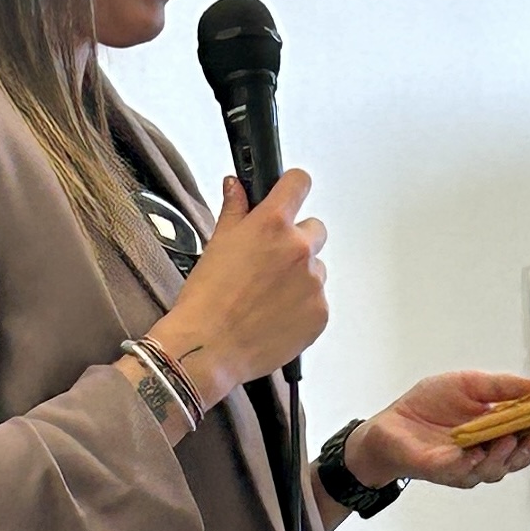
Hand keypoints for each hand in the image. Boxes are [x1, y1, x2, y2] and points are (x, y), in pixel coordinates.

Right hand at [149, 171, 326, 404]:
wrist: (212, 347)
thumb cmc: (209, 299)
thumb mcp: (218, 244)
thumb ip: (235, 210)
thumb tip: (237, 187)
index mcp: (272, 225)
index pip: (298, 183)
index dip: (292, 186)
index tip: (290, 193)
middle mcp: (299, 249)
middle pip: (314, 230)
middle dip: (296, 240)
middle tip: (271, 261)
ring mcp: (314, 283)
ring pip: (316, 268)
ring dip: (300, 276)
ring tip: (269, 295)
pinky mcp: (321, 313)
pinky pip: (318, 300)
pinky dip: (303, 305)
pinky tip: (276, 314)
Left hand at [345, 372, 529, 491]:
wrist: (390, 423)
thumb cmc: (426, 406)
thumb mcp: (468, 384)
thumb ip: (501, 387)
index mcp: (495, 431)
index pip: (527, 436)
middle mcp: (485, 453)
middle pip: (516, 459)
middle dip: (529, 450)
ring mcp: (465, 466)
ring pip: (493, 470)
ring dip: (503, 457)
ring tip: (509, 441)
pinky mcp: (442, 470)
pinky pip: (461, 471)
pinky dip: (471, 464)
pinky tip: (477, 454)